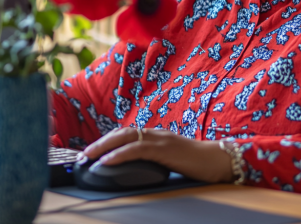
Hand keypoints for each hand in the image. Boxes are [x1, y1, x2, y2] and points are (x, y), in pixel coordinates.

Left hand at [82, 127, 233, 183]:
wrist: (217, 159)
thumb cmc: (195, 162)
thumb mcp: (170, 159)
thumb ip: (154, 159)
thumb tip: (137, 169)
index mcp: (155, 136)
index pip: (126, 133)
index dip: (107, 140)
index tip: (92, 151)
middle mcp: (155, 133)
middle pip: (121, 132)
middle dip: (100, 142)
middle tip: (84, 155)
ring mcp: (159, 139)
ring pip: (125, 137)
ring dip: (104, 146)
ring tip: (89, 156)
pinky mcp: (164, 148)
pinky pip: (137, 149)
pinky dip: (119, 154)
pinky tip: (107, 161)